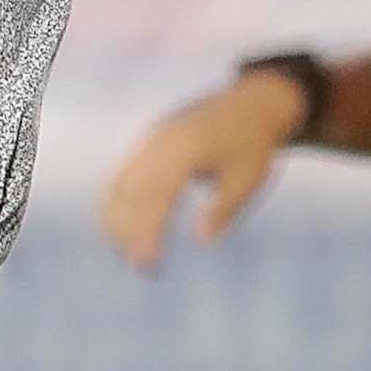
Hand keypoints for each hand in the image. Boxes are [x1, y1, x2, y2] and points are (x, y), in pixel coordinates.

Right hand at [98, 70, 309, 273]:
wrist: (252, 103)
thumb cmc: (253, 145)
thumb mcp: (247, 180)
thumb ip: (223, 209)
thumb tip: (201, 239)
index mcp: (185, 150)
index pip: (157, 196)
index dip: (148, 231)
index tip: (149, 262)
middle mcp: (160, 142)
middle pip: (132, 192)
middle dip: (130, 231)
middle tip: (141, 267)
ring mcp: (151, 139)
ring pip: (121, 183)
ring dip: (118, 219)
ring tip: (126, 253)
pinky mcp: (149, 141)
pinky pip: (124, 173)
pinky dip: (117, 201)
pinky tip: (120, 227)